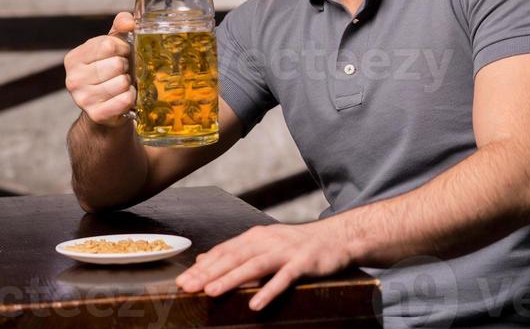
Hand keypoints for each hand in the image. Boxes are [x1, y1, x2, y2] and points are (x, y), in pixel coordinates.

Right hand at [64, 12, 135, 126]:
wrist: (105, 106)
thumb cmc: (110, 70)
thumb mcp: (112, 44)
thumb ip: (120, 26)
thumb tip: (128, 21)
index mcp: (74, 58)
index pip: (108, 45)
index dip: (122, 47)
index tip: (121, 53)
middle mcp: (73, 79)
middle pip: (116, 64)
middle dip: (126, 65)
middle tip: (122, 71)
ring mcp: (82, 99)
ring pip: (122, 82)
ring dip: (128, 82)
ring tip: (122, 83)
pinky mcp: (96, 114)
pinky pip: (125, 100)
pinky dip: (131, 96)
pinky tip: (126, 95)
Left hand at [175, 219, 350, 310]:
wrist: (334, 238)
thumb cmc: (296, 246)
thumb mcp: (264, 245)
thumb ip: (235, 252)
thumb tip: (204, 259)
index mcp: (256, 237)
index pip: (224, 250)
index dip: (203, 266)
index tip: (183, 281)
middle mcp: (268, 240)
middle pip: (234, 256)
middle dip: (209, 272)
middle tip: (189, 287)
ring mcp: (285, 250)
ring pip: (254, 265)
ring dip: (232, 278)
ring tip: (213, 292)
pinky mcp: (303, 262)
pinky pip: (284, 277)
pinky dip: (269, 290)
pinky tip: (256, 304)